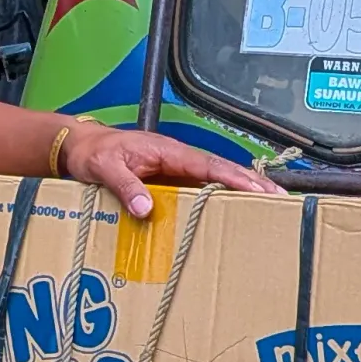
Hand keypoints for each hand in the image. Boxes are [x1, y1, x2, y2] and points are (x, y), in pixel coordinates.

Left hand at [59, 121, 278, 218]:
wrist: (79, 148)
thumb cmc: (93, 153)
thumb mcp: (104, 168)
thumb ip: (126, 186)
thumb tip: (147, 209)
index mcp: (167, 151)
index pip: (208, 164)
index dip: (234, 177)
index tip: (258, 189)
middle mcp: (177, 159)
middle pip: (221, 171)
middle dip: (251, 183)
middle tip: (280, 198)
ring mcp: (175, 170)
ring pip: (214, 180)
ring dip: (240, 191)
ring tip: (267, 208)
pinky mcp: (169, 181)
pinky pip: (199, 189)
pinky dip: (219, 197)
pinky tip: (232, 213)